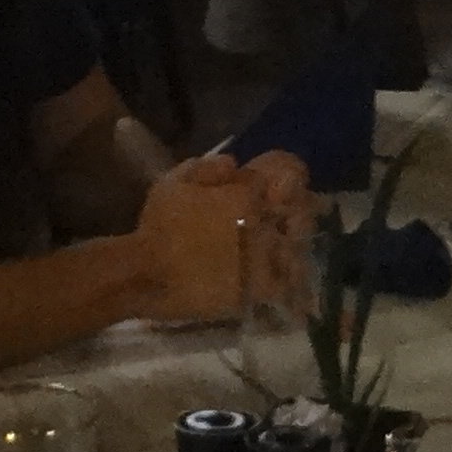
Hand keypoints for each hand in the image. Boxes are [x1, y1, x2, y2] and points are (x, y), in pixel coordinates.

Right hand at [133, 151, 299, 318]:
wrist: (147, 274)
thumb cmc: (157, 225)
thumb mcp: (173, 183)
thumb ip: (206, 169)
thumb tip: (233, 163)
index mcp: (248, 193)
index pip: (291, 173)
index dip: (288, 178)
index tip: (278, 187)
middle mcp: (265, 222)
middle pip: (304, 210)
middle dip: (297, 212)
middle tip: (284, 220)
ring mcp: (266, 257)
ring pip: (301, 246)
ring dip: (295, 245)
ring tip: (281, 251)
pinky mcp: (260, 288)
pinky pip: (288, 284)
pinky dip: (290, 282)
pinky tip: (282, 281)